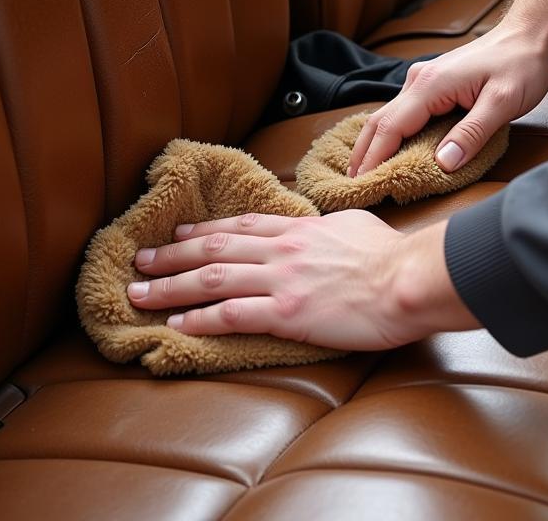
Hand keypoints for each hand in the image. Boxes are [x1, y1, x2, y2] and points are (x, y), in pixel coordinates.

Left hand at [126, 211, 479, 348]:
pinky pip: (231, 314)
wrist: (407, 279)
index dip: (205, 229)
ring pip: (212, 278)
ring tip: (140, 293)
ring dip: (171, 286)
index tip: (179, 233)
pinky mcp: (286, 313)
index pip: (241, 225)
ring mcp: (281, 280)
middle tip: (140, 260)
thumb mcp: (355, 225)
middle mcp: (282, 250)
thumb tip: (322, 228)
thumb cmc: (391, 255)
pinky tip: (177, 323)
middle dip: (172, 255)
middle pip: (215, 247)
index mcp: (299, 229)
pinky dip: (200, 318)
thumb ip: (329, 227)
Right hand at [347, 19, 547, 177]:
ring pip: (388, 116)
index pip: (390, 128)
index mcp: (430, 85)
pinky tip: (389, 150)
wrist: (528, 35)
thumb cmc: (520, 65)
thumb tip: (443, 163)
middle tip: (352, 187)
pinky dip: (390, 134)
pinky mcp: (432, 83)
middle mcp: (419, 81)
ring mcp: (423, 80)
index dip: (374, 160)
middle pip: (379, 122)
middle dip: (363, 155)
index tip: (362, 186)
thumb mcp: (502, 103)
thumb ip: (472, 134)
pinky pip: (403, 112)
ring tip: (364, 175)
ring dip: (374, 145)